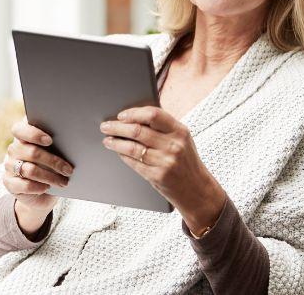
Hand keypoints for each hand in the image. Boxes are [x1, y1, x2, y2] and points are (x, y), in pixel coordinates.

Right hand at [2, 117, 74, 215]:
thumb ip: (57, 144)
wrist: (41, 190)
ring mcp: (9, 166)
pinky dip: (38, 187)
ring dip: (50, 177)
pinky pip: (25, 185)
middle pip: (32, 152)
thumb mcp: (54, 152)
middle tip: (68, 170)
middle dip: (53, 161)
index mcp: (23, 136)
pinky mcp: (10, 183)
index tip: (50, 140)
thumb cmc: (50, 165)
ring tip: (64, 182)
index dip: (34, 134)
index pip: (20, 129)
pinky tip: (47, 187)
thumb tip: (72, 146)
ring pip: (31, 170)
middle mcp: (14, 149)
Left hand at [100, 106, 225, 232]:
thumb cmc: (186, 161)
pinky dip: (123, 155)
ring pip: (132, 147)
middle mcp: (174, 145)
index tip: (121, 115)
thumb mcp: (182, 140)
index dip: (134, 113)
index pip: (153, 114)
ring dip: (115, 142)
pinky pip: (133, 163)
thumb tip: (134, 116)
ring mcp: (165, 162)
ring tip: (107, 140)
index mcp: (180, 131)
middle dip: (117, 127)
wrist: (197, 190)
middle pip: (138, 130)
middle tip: (106, 126)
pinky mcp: (157, 176)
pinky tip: (118, 151)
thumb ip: (163, 127)